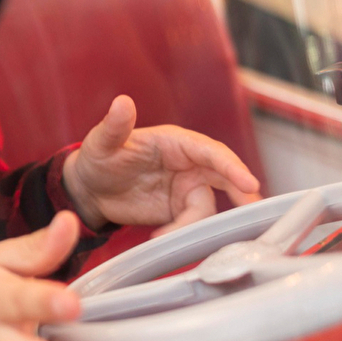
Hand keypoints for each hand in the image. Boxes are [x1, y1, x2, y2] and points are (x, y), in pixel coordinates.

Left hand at [64, 95, 260, 235]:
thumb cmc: (99, 157)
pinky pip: (192, 225)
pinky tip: (160, 239)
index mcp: (177, 142)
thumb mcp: (102, 141)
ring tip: (164, 233)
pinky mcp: (180, 211)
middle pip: (225, 178)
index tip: (248, 183)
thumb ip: (115, 125)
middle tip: (251, 215)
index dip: (232, 167)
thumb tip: (122, 101)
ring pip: (207, 207)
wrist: (90, 190)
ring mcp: (186, 189)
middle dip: (241, 194)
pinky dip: (183, 234)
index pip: (212, 152)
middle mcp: (189, 165)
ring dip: (194, 224)